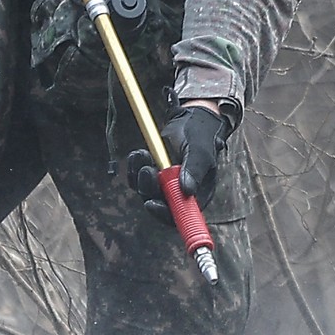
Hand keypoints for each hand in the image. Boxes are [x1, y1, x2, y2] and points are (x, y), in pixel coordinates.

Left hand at [136, 105, 231, 223]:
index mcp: (197, 193)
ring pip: (145, 192)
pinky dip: (134, 167)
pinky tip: (138, 154)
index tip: (151, 203)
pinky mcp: (152, 175)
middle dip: (149, 189)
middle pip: (159, 205)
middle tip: (147, 169)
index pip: (180, 215)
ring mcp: (164, 185)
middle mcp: (180, 193)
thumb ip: (194, 169)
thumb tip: (187, 190)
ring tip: (143, 154)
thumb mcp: (200, 151)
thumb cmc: (200, 135)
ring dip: (140, 176)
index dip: (164, 214)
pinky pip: (137, 179)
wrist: (190, 119)